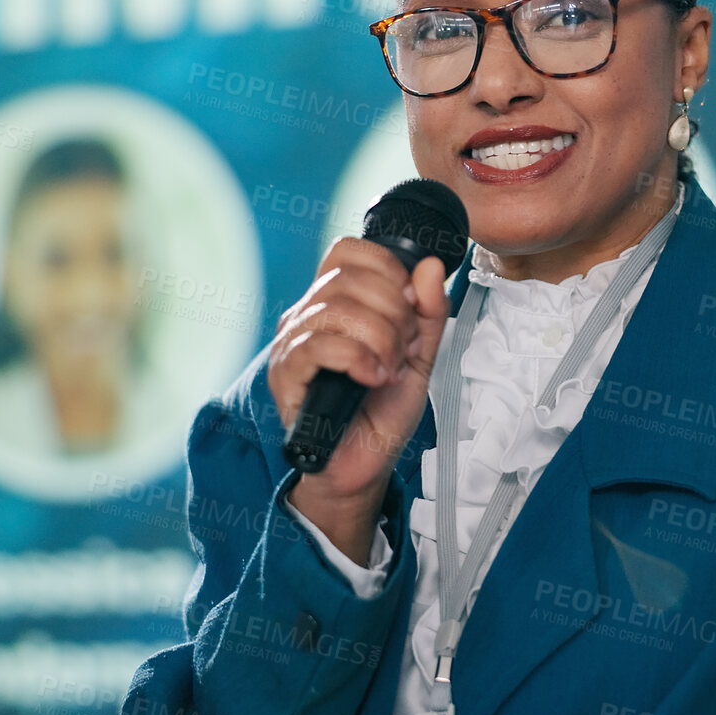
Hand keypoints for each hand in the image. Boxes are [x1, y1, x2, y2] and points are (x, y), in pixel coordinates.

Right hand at [266, 240, 449, 562]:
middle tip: (405, 348)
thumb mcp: (419, 356)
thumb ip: (429, 312)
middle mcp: (307, 315)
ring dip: (380, 339)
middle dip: (393, 312)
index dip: (387, 268)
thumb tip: (430, 266)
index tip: (410, 306)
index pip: (347, 250)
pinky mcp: (285, 374)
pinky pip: (319, 345)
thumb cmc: (380, 413)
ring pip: (336, 309)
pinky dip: (358, 359)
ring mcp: (292, 343)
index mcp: (334, 302)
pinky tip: (372, 379)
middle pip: (347, 277)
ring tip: (390, 368)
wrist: (364, 464)